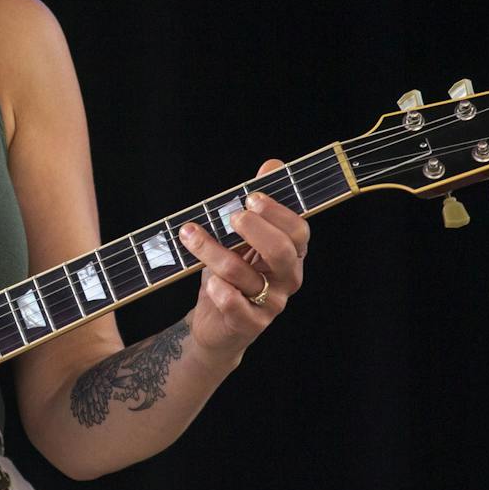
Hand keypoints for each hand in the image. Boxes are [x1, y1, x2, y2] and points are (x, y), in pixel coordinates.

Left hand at [179, 158, 309, 363]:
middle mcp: (286, 278)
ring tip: (189, 234)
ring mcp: (270, 303)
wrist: (216, 324)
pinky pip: (237, 307)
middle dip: (255, 230)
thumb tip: (273, 165)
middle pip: (282, 252)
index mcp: (290, 253)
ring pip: (247, 275)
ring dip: (214, 251)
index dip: (277, 213)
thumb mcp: (242, 237)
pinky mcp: (250, 324)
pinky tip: (209, 282)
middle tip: (231, 216)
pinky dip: (221, 291)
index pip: (299, 231)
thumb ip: (257, 205)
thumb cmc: (232, 273)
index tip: (251, 196)